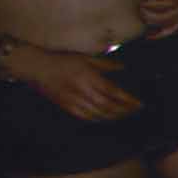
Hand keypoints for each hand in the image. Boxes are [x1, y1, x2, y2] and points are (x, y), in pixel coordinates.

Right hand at [15, 44, 141, 121]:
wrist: (37, 67)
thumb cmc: (62, 60)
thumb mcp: (86, 58)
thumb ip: (106, 64)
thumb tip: (123, 67)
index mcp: (89, 77)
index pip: (114, 92)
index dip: (128, 100)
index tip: (140, 104)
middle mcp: (83, 91)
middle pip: (108, 106)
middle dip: (124, 110)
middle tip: (135, 111)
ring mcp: (74, 100)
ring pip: (98, 114)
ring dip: (113, 116)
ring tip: (123, 115)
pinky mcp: (66, 106)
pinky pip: (85, 117)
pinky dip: (98, 119)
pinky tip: (105, 118)